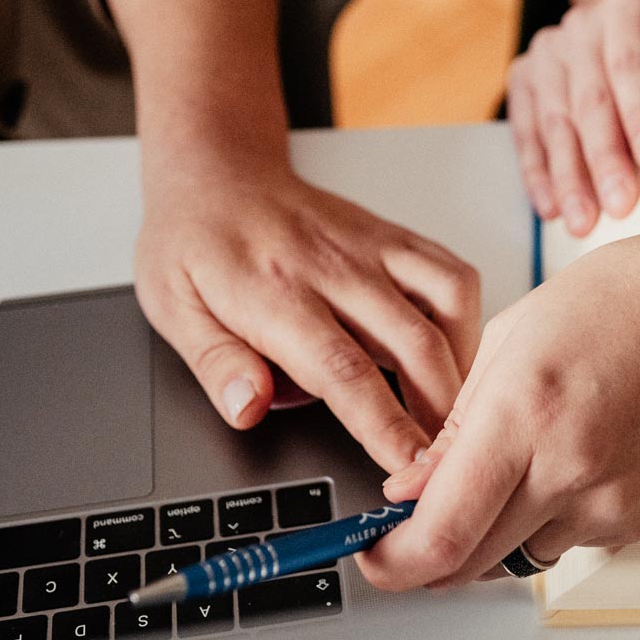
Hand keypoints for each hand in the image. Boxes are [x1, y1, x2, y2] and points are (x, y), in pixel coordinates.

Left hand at [133, 157, 480, 472]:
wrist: (218, 171)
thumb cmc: (193, 242)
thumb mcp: (171, 307)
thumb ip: (215, 362)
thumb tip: (247, 408)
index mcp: (276, 295)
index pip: (343, 370)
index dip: (385, 425)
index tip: (409, 468)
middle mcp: (334, 268)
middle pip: (414, 343)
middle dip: (440, 411)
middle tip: (443, 462)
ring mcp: (371, 248)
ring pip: (448, 300)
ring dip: (462, 363)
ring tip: (452, 411)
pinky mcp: (393, 237)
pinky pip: (451, 272)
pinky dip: (467, 317)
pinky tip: (452, 354)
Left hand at [357, 218, 639, 592]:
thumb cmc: (621, 300)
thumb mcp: (510, 338)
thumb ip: (453, 425)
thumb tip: (409, 490)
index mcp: (525, 412)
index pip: (441, 534)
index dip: (392, 563)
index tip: (372, 555)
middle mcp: (570, 468)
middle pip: (469, 565)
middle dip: (429, 553)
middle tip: (416, 519)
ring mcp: (611, 502)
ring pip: (517, 557)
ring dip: (492, 532)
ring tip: (517, 460)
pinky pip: (567, 543)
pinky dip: (547, 518)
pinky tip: (567, 459)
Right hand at [507, 0, 639, 235]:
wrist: (635, 26)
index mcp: (629, 7)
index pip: (631, 59)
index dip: (639, 108)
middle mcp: (582, 27)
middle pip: (591, 99)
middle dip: (605, 158)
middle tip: (623, 207)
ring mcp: (550, 54)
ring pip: (555, 121)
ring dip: (568, 176)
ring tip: (586, 222)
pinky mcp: (526, 78)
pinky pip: (526, 131)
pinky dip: (538, 173)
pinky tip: (553, 208)